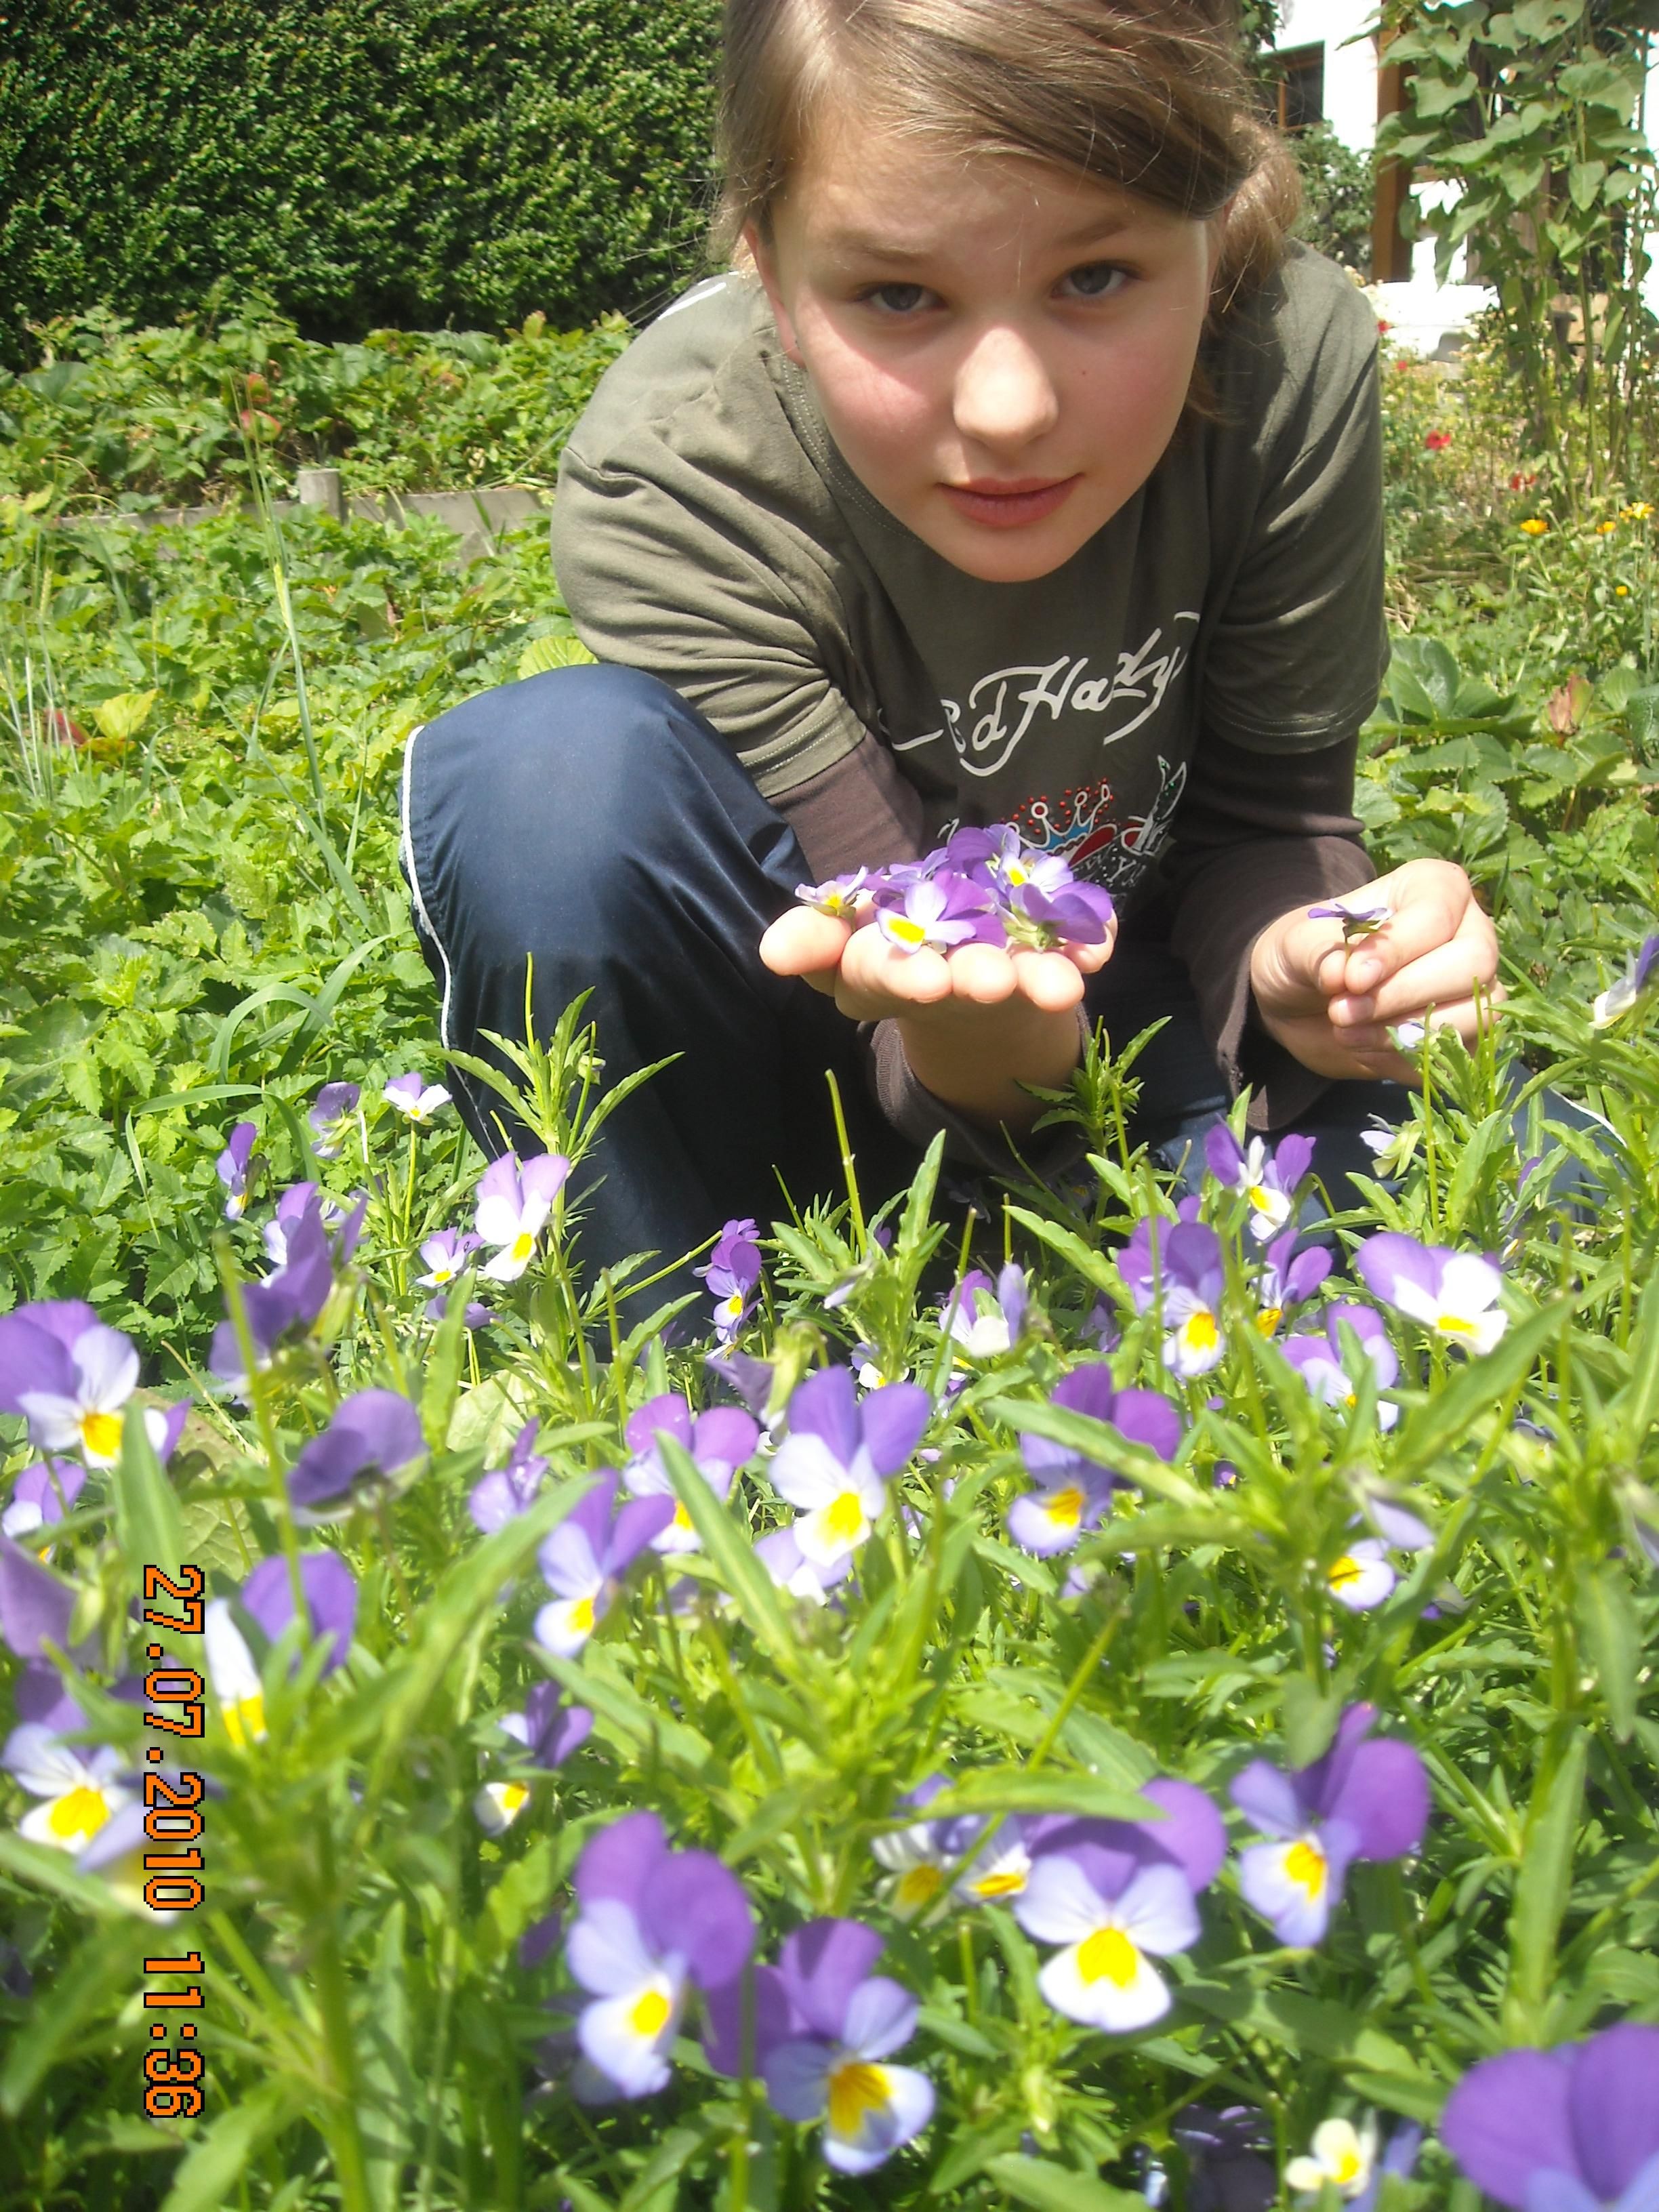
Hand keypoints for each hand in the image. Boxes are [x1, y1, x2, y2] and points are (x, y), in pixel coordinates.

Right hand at [759, 904, 1115, 1127]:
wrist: (972, 980)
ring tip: (1054, 986)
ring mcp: (1009, 976)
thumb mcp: (845, 940)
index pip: (878, 977)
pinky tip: (1103, 944)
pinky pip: (1079, 951)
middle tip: (981, 982)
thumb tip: (774, 949)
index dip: (892, 974)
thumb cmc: (898, 948)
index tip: (914, 978)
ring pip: (1022, 980)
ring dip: (1036, 980)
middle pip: (955, 984)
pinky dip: (1092, 946)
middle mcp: (952, 985)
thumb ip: (814, 940)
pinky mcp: (1057, 965)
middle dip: (968, 980)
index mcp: (890, 977)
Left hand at [1248, 858, 1501, 1083]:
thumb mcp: (1296, 943)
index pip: (1437, 915)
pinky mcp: (1465, 1035)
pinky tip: (1364, 1048)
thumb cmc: (1308, 953)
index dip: (1396, 951)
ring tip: (1345, 1031)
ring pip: (1475, 1013)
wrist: (1301, 1001)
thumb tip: (1342, 976)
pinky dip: (1406, 1058)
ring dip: (1405, 1032)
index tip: (1351, 978)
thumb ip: (1319, 953)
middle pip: (1472, 964)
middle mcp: (1469, 932)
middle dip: (1402, 995)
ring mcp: (1475, 986)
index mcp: (1435, 889)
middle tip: (1341, 1012)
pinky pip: (1457, 1054)